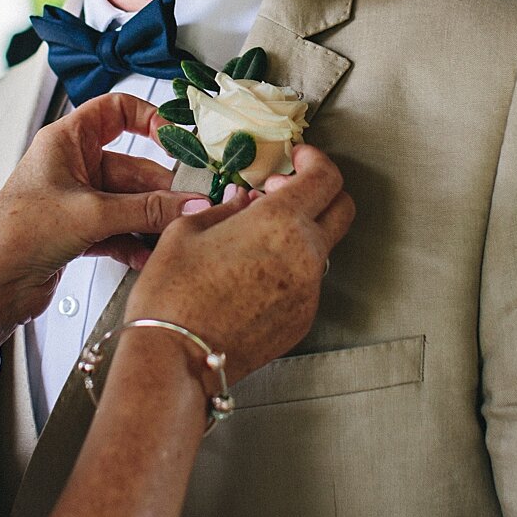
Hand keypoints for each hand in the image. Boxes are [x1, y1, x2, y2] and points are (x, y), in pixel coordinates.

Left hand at [0, 94, 205, 348]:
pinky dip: (136, 242)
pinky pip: (120, 230)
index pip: (116, 110)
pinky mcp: (79, 233)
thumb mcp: (90, 214)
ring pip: (130, 203)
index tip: (177, 141)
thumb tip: (192, 204)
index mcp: (67, 141)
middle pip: (134, 166)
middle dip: (161, 189)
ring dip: (152, 220)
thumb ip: (145, 210)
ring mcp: (77, 201)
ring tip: (174, 235)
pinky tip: (148, 256)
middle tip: (191, 206)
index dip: (150, 119)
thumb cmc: (15, 233)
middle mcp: (73, 166)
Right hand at [123, 142, 354, 386]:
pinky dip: (290, 268)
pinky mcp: (302, 320)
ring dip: (301, 232)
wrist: (176, 359)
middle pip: (342, 209)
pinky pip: (307, 282)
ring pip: (322, 248)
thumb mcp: (187, 231)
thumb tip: (242, 201)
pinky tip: (254, 273)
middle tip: (282, 190)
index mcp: (280, 222)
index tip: (298, 157)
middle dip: (320, 191)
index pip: (325, 177)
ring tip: (256, 237)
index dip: (315, 159)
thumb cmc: (174, 294)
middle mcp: (305, 256)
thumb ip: (226, 208)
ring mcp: (309, 292)